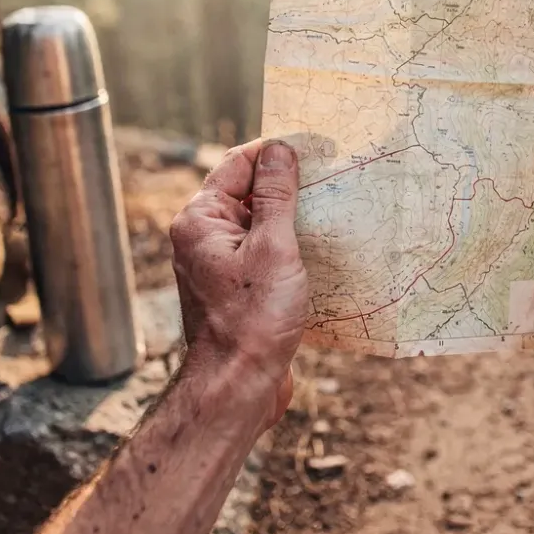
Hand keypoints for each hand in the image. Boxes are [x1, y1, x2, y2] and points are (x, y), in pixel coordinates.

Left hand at [169, 139, 309, 425]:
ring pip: (259, 224)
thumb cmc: (253, 320)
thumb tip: (279, 150)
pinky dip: (290, 247)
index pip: (238, 164)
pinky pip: (264, 253)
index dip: (277, 152)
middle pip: (249, 192)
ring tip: (332, 211)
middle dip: (288, 185)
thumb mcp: (273, 248)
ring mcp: (218, 264)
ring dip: (293, 218)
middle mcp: (203, 238)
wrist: (238, 386)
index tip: (318, 147)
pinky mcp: (236, 289)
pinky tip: (320, 250)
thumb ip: (276, 195)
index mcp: (201, 220)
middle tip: (331, 177)